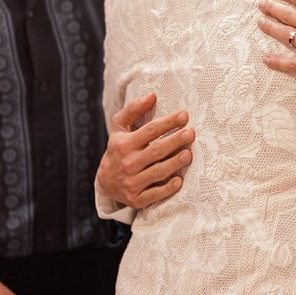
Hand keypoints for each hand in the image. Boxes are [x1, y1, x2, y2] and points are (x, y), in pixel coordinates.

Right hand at [97, 92, 193, 208]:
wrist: (105, 183)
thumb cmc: (119, 149)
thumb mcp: (119, 128)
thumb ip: (133, 109)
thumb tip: (152, 95)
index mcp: (125, 144)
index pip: (149, 131)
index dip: (168, 123)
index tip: (184, 115)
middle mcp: (128, 163)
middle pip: (155, 151)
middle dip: (174, 141)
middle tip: (190, 134)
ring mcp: (132, 182)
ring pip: (157, 172)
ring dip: (174, 163)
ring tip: (189, 154)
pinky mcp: (137, 199)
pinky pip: (154, 195)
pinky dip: (166, 189)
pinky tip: (179, 181)